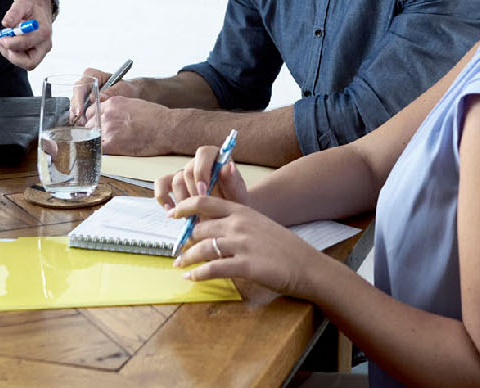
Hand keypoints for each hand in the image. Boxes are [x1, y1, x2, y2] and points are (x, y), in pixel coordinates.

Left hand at [0, 0, 53, 69]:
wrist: (41, 8)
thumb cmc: (32, 7)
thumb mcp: (22, 4)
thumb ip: (14, 13)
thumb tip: (6, 24)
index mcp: (43, 31)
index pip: (26, 43)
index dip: (11, 43)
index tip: (1, 37)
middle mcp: (45, 44)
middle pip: (30, 62)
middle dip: (12, 55)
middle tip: (2, 44)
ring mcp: (42, 51)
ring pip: (26, 64)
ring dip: (11, 55)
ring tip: (5, 41)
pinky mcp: (37, 54)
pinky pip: (24, 61)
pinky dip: (14, 55)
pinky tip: (10, 43)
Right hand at [74, 67, 141, 121]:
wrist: (130, 93)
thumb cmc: (126, 88)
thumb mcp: (122, 88)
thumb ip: (110, 92)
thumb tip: (98, 98)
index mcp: (92, 75)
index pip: (80, 86)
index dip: (78, 99)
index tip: (80, 111)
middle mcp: (85, 84)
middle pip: (75, 97)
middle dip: (78, 111)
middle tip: (83, 123)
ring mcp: (83, 94)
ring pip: (75, 106)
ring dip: (79, 117)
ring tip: (85, 126)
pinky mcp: (83, 104)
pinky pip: (78, 112)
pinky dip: (81, 119)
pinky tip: (86, 126)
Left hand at [87, 95, 172, 154]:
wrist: (166, 128)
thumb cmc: (156, 117)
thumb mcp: (134, 104)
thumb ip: (119, 109)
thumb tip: (113, 116)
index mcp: (112, 103)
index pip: (92, 111)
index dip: (94, 120)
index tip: (97, 126)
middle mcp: (106, 114)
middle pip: (88, 124)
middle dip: (94, 131)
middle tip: (102, 138)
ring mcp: (108, 129)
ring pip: (92, 137)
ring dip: (97, 142)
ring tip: (108, 146)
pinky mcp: (112, 144)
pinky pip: (98, 149)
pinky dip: (100, 152)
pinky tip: (107, 153)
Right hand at [154, 143, 249, 209]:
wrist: (229, 214)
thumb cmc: (235, 201)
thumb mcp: (238, 194)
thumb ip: (233, 182)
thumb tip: (227, 167)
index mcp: (216, 156)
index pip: (204, 154)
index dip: (201, 171)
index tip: (204, 193)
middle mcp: (198, 162)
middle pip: (188, 170)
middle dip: (192, 193)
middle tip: (200, 211)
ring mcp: (185, 172)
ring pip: (176, 181)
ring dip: (182, 201)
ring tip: (193, 218)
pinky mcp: (174, 184)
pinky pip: (162, 184)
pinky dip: (163, 197)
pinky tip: (171, 211)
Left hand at [168, 194, 325, 297]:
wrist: (307, 265)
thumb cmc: (283, 247)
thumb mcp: (260, 224)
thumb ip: (238, 223)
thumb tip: (216, 228)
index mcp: (243, 211)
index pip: (205, 201)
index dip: (185, 206)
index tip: (173, 214)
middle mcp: (239, 224)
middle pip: (200, 228)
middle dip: (185, 240)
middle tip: (177, 250)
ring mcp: (242, 244)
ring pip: (203, 248)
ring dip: (188, 258)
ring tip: (180, 265)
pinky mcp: (246, 265)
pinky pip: (214, 268)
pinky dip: (199, 274)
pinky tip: (192, 277)